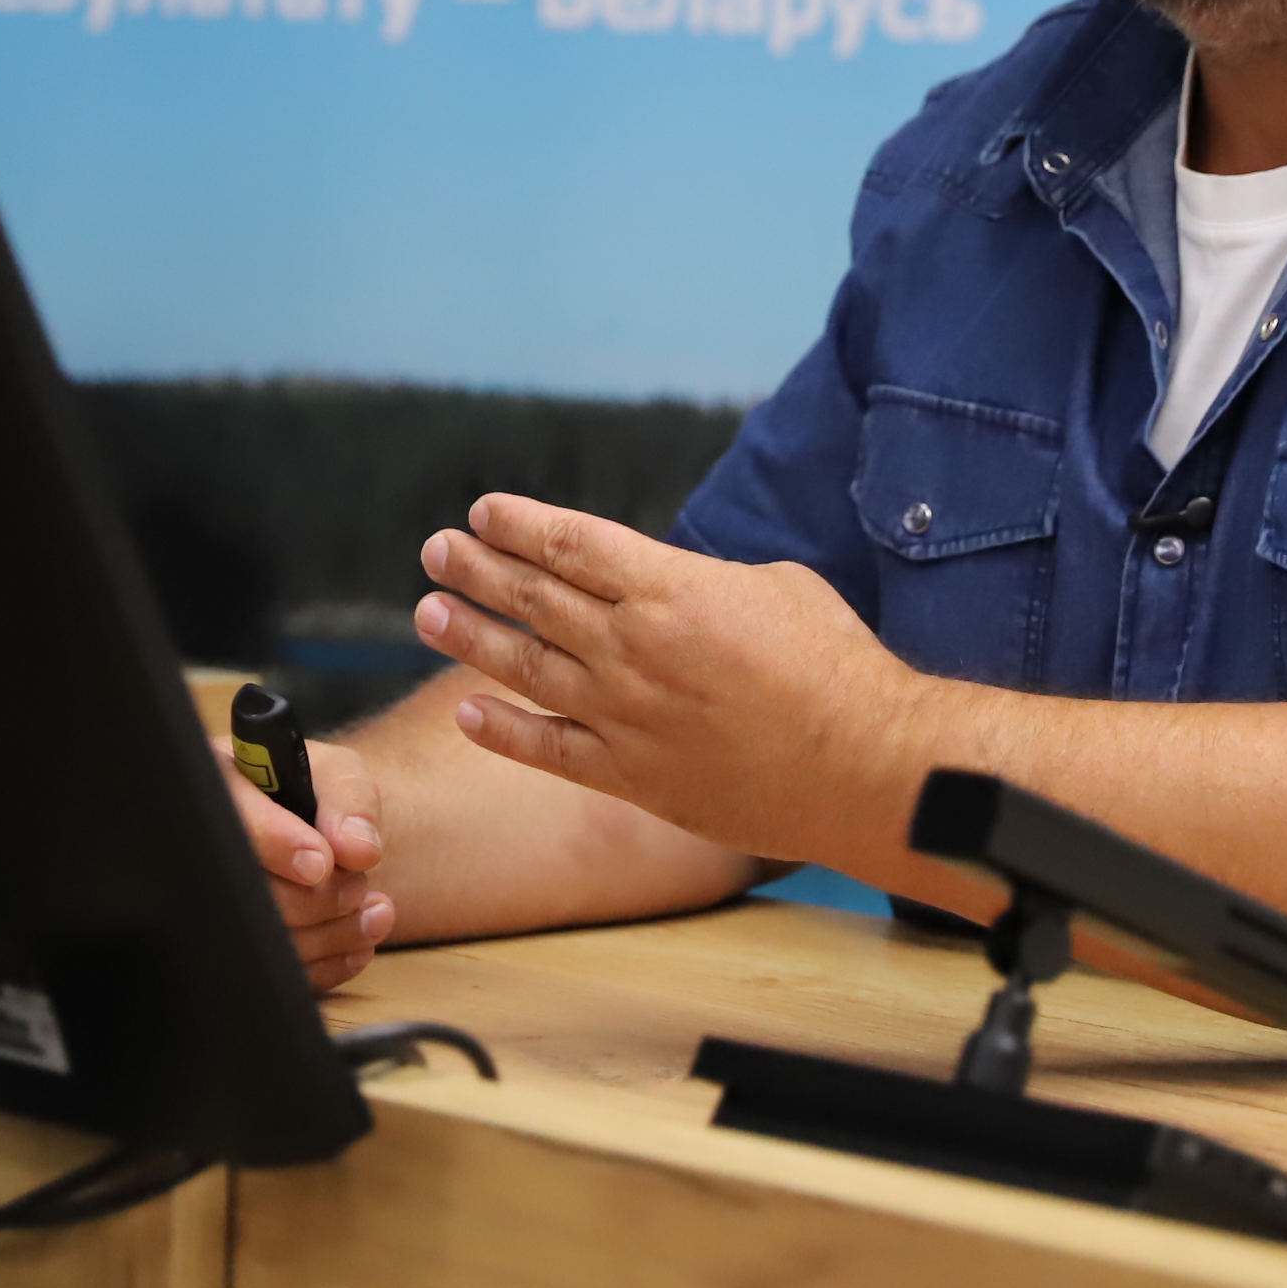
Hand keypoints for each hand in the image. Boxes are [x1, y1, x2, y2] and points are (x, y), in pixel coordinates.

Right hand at [214, 733, 390, 991]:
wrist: (307, 838)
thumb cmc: (311, 796)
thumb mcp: (334, 774)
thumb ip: (350, 800)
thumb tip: (359, 848)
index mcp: (217, 787)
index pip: (230, 819)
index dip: (276, 844)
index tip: (321, 862)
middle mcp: (201, 851)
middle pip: (249, 893)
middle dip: (318, 898)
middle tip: (358, 883)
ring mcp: (215, 909)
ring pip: (268, 941)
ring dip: (335, 934)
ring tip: (375, 911)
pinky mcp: (242, 951)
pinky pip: (282, 973)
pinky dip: (330, 963)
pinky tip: (357, 941)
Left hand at [414, 494, 936, 865]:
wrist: (858, 764)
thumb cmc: (834, 666)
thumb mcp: (778, 586)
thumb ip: (710, 581)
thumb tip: (681, 585)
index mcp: (669, 587)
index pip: (571, 543)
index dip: (519, 524)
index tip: (482, 512)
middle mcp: (632, 646)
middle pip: (535, 596)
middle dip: (479, 568)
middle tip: (437, 549)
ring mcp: (624, 714)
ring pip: (525, 667)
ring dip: (471, 636)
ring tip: (428, 611)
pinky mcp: (631, 775)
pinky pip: (547, 750)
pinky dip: (502, 731)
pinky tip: (466, 711)